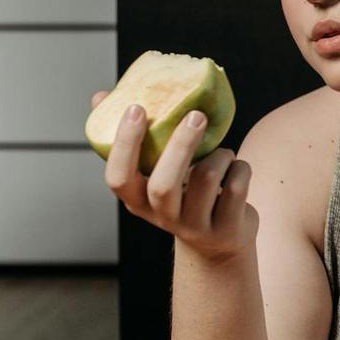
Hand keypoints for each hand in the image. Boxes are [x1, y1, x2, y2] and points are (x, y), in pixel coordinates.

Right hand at [92, 88, 258, 260]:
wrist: (217, 242)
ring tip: (223, 152)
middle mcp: (162, 217)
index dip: (125, 143)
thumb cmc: (182, 194)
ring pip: (206, 179)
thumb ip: (132, 138)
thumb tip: (99, 97)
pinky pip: (235, 187)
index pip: (118, 178)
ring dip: (220, 155)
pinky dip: (240, 168)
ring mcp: (194, 226)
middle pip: (164, 185)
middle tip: (196, 115)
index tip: (137, 108)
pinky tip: (236, 168)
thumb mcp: (154, 173)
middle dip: (181, 146)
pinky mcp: (225, 228)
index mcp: (138, 200)